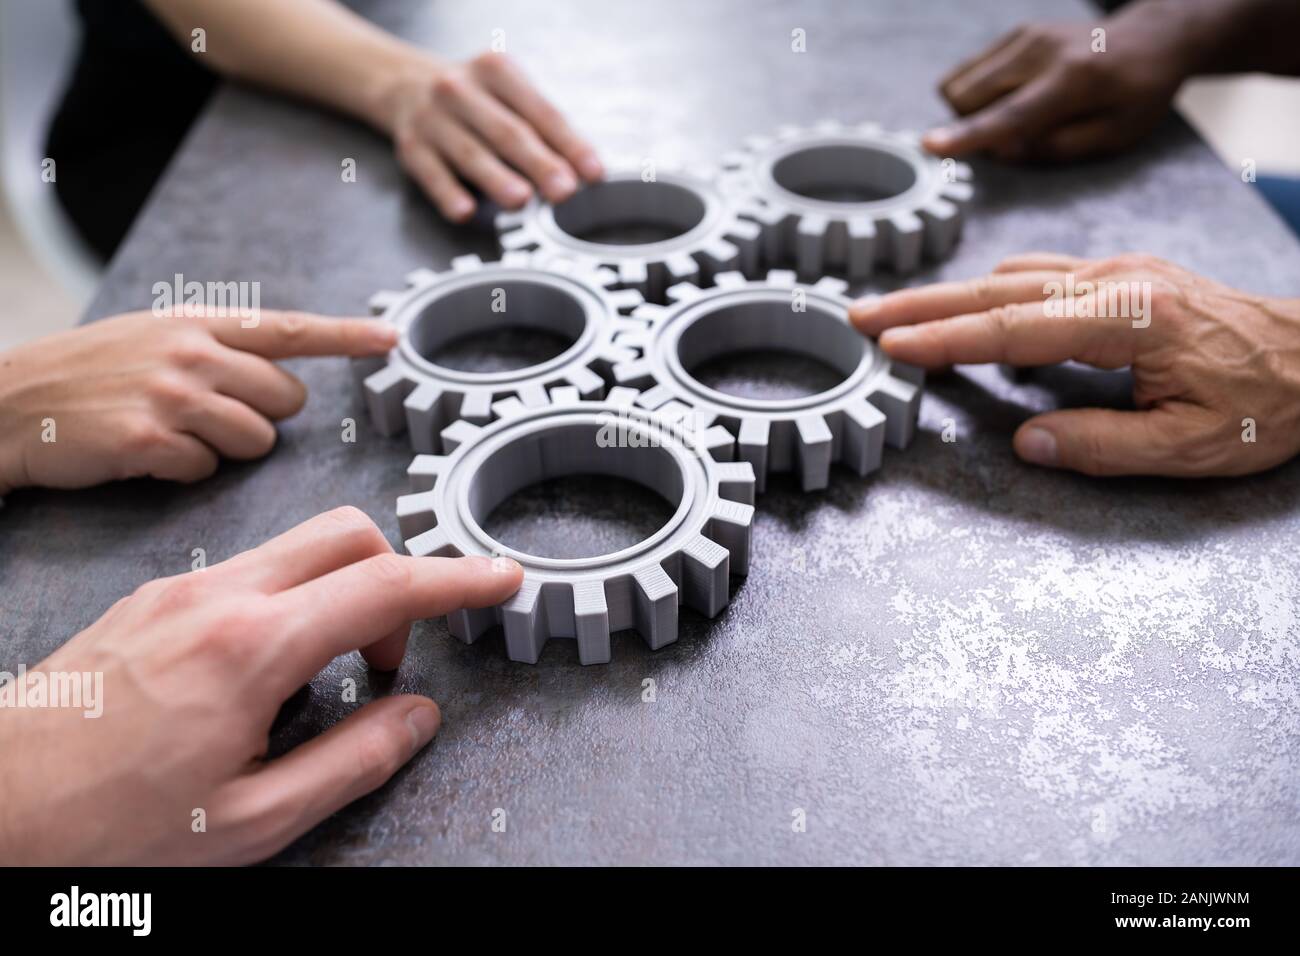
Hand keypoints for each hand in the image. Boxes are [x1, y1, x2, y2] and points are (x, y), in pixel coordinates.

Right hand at [0, 309, 396, 495]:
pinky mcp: (150, 439)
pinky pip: (207, 470)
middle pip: (287, 400)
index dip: (346, 336)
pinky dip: (183, 472)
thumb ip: (217, 346)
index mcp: (197, 324)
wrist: (5, 402)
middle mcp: (191, 352)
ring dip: (225, 449)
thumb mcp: (152, 336)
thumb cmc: (88, 375)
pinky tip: (145, 455)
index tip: (391, 338)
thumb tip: (282, 372)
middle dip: (262, 416)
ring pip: (257, 441)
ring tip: (173, 433)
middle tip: (207, 415)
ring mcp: (171, 394)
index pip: (289, 328)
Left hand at [0, 507, 522, 864]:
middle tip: (383, 662)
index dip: (456, 580)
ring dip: (338, 593)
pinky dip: (286, 601)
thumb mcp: (248, 819)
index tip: (500, 577)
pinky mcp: (151, 598)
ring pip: (297, 547)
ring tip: (317, 681)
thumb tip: (415, 718)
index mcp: (250, 650)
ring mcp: (178, 590)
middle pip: (346, 533)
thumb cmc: (100, 827)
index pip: (384, 587)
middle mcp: (216, 598)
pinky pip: (249, 570)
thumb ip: (352, 762)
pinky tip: (260, 674)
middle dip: (395, 578)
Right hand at [379, 51, 602, 221]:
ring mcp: (432, 119)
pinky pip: (432, 175)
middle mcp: (460, 90)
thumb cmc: (474, 99)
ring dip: (497, 179)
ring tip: (521, 200)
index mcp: (496, 71)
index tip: (593, 173)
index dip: (570, 144)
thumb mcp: (508, 95)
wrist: (404, 85)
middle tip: (564, 190)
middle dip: (539, 163)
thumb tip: (583, 172)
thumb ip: (544, 129)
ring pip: (470, 154)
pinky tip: (465, 211)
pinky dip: (448, 194)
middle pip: (508, 133)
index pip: (541, 112)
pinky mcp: (412, 148)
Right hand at [850, 253, 1299, 476]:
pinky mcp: (1123, 274)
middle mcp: (1118, 282)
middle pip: (996, 290)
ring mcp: (1119, 271)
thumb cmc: (1265, 406)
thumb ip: (1102, 446)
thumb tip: (1027, 444)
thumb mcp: (1190, 448)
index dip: (946, 341)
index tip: (891, 346)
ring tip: (897, 316)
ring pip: (1012, 277)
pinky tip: (971, 309)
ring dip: (949, 296)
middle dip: (921, 305)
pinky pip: (1040, 275)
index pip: (1014, 331)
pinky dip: (991, 292)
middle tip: (859, 314)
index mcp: (1132, 322)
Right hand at [923, 3, 1196, 161]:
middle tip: (1014, 137)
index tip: (930, 146)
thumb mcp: (1117, 136)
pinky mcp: (1018, 33)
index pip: (1012, 115)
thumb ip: (1058, 148)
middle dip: (973, 127)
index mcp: (1075, 81)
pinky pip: (969, 72)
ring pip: (959, 85)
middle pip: (968, 99)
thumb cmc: (1139, 94)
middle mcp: (1042, 51)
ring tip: (1016, 113)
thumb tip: (1004, 150)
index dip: (969, 136)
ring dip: (973, 111)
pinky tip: (1015, 94)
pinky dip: (980, 93)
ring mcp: (1026, 37)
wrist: (1154, 37)